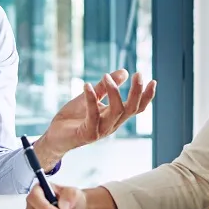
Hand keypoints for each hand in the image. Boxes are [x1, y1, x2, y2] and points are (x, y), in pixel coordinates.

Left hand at [34, 70, 155, 164]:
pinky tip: (87, 86)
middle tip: (139, 74)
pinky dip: (91, 99)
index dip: (146, 96)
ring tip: (106, 76)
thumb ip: (105, 87)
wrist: (55, 136)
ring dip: (114, 92)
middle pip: (130, 109)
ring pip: (116, 112)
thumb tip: (124, 72)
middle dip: (137, 92)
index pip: (136, 108)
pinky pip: (93, 115)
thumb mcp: (91, 97)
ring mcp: (100, 130)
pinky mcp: (87, 133)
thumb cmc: (74, 118)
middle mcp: (111, 125)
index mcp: (114, 116)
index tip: (153, 81)